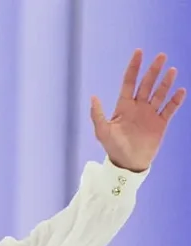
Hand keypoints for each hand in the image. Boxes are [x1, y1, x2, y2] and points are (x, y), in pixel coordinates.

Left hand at [90, 49, 185, 171]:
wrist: (128, 163)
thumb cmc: (113, 147)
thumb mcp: (102, 131)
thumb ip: (97, 114)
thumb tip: (93, 97)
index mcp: (124, 105)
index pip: (130, 81)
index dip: (134, 67)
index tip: (139, 52)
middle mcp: (138, 107)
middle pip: (147, 84)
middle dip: (153, 70)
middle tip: (161, 56)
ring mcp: (150, 114)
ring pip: (159, 93)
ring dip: (166, 82)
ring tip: (172, 70)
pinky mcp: (161, 123)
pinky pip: (170, 109)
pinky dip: (175, 100)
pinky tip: (181, 90)